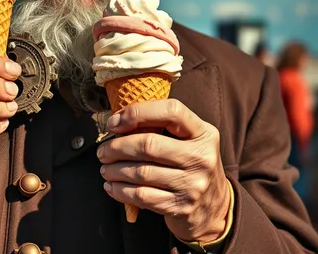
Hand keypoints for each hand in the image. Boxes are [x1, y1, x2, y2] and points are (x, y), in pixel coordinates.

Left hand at [98, 99, 230, 243]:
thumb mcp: (188, 140)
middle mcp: (201, 157)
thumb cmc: (191, 164)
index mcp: (203, 133)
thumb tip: (117, 122)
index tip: (114, 122)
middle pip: (149, 145)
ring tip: (105, 168)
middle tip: (102, 150)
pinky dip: (121, 191)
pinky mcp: (181, 207)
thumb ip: (162, 127)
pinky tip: (112, 186)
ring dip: (115, 170)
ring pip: (141, 173)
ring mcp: (193, 184)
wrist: (215, 208)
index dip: (138, 112)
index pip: (171, 111)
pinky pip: (142, 196)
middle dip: (117, 147)